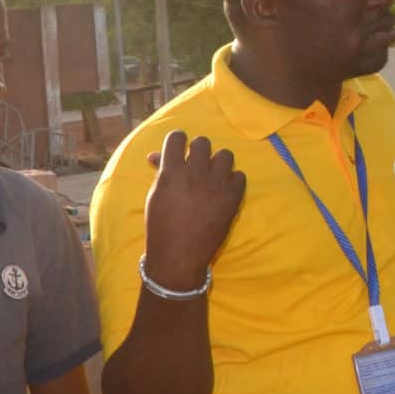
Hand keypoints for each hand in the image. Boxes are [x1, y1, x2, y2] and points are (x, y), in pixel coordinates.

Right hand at [143, 132, 245, 292]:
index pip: (176, 137)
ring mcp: (215, 185)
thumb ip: (161, 172)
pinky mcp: (232, 198)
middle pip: (203, 143)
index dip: (179, 141)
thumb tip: (157, 154)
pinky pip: (240, 176)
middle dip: (199, 151)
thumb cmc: (161, 226)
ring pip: (225, 155)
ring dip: (218, 163)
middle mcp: (194, 174)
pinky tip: (224, 191)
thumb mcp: (155, 196)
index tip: (181, 148)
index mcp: (171, 172)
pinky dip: (232, 181)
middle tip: (197, 165)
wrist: (179, 256)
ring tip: (213, 176)